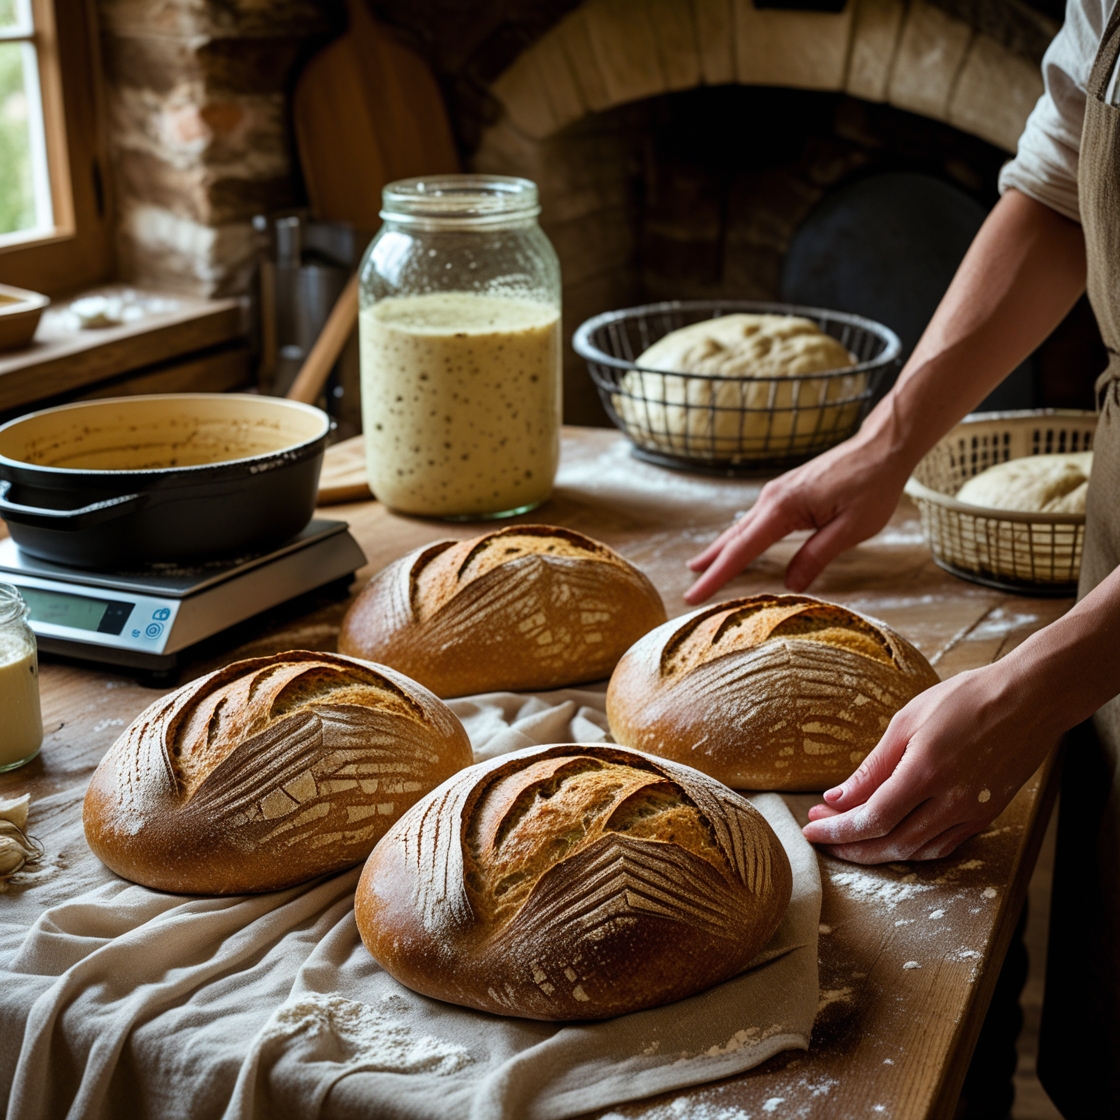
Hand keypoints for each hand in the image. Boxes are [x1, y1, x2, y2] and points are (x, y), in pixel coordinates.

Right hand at [684, 430, 910, 603]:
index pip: (742, 550)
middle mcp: (773, 498)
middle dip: (710, 563)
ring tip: (702, 566)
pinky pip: (755, 519)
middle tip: (689, 587)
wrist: (882, 446)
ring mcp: (778, 492)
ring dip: (722, 549)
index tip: (694, 594)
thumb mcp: (851, 529)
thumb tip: (790, 585)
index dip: (716, 576)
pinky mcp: (787, 490)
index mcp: (784, 508)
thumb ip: (816, 556)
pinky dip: (740, 537)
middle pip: (733, 537)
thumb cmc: (873, 485)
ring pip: (742, 527)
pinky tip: (737, 544)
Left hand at [800, 662, 1059, 863]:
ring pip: (917, 851)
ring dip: (879, 852)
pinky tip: (892, 838)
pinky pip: (943, 846)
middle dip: (851, 848)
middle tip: (823, 838)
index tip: (811, 830)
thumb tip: (836, 799)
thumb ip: (872, 768)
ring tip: (850, 838)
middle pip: (892, 844)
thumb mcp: (907, 723)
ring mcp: (972, 812)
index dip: (838, 831)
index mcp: (925, 772)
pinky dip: (912, 849)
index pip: (872, 818)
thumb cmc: (965, 700)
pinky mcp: (986, 816)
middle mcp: (951, 801)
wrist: (1029, 699)